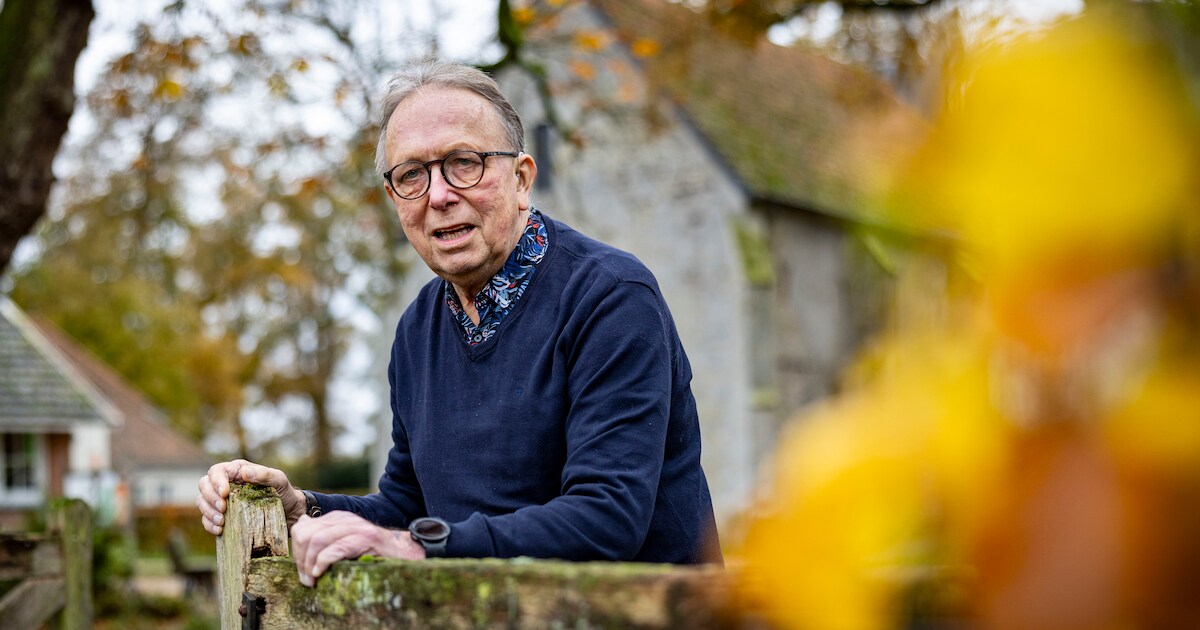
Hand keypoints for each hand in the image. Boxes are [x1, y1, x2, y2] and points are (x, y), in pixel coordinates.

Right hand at [196, 459, 305, 534]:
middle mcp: (226, 483)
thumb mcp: (279, 480)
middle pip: (204, 485)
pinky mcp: (221, 516)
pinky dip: (209, 524)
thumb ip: (265, 474)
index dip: (216, 481)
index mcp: (236, 471)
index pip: (216, 471)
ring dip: (208, 512)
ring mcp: (222, 500)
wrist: (288, 513)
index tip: (225, 493)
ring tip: (221, 522)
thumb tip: (244, 473)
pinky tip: (219, 530)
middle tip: (223, 509)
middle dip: (210, 497)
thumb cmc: (283, 492)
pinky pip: (206, 518)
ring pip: (202, 502)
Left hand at [290, 511, 425, 586]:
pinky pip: (336, 548)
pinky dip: (323, 562)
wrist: (402, 550)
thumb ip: (324, 532)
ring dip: (310, 564)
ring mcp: (355, 527)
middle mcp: (344, 518)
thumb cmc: (372, 550)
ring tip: (311, 579)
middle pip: (306, 534)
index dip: (296, 550)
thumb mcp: (345, 538)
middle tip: (305, 578)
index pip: (302, 528)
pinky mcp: (365, 538)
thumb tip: (302, 523)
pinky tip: (321, 573)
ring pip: (318, 540)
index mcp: (336, 517)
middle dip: (301, 559)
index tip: (301, 569)